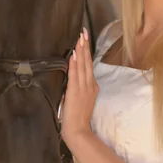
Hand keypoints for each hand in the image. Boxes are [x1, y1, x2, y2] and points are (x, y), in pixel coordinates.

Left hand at [61, 27, 98, 147]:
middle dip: (84, 46)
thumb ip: (76, 88)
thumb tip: (70, 77)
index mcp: (91, 86)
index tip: (84, 38)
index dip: (86, 51)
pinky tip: (74, 54)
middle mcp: (90, 84)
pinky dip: (75, 64)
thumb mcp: (79, 99)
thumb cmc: (76, 117)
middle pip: (87, 62)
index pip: (88, 65)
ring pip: (82, 65)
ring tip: (79, 38)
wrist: (78, 131)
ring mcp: (84, 88)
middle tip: (83, 32)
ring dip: (80, 51)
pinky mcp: (76, 92)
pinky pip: (75, 75)